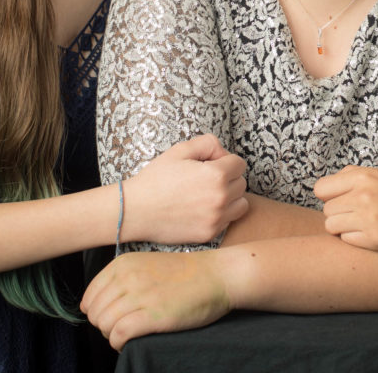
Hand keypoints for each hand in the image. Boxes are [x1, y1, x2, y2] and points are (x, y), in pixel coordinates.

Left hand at [81, 251, 231, 348]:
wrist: (217, 275)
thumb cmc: (185, 274)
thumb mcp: (146, 265)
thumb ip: (122, 279)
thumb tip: (97, 305)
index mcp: (124, 264)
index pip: (90, 296)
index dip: (98, 311)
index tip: (112, 316)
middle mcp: (128, 277)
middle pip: (95, 313)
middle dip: (104, 325)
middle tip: (122, 327)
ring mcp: (140, 295)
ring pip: (104, 325)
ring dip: (112, 335)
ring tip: (128, 334)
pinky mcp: (153, 315)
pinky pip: (119, 334)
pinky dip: (119, 343)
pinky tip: (130, 341)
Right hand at [124, 134, 248, 244]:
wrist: (135, 211)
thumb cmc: (156, 179)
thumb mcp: (180, 150)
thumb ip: (208, 143)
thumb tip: (224, 154)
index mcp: (216, 175)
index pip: (240, 164)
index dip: (225, 161)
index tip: (210, 164)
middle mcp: (221, 198)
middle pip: (241, 183)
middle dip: (228, 178)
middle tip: (205, 179)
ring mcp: (217, 219)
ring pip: (241, 204)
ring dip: (230, 198)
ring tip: (208, 195)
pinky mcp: (210, 234)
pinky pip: (228, 221)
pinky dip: (221, 214)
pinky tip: (201, 209)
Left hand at [314, 166, 377, 254]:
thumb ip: (359, 178)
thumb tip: (332, 184)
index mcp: (364, 175)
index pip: (321, 188)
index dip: (330, 197)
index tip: (342, 202)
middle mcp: (362, 195)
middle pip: (326, 209)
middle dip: (339, 214)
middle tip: (359, 217)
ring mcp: (368, 218)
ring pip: (332, 227)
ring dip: (344, 229)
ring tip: (365, 227)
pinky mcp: (375, 240)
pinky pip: (347, 241)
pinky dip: (356, 241)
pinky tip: (375, 236)